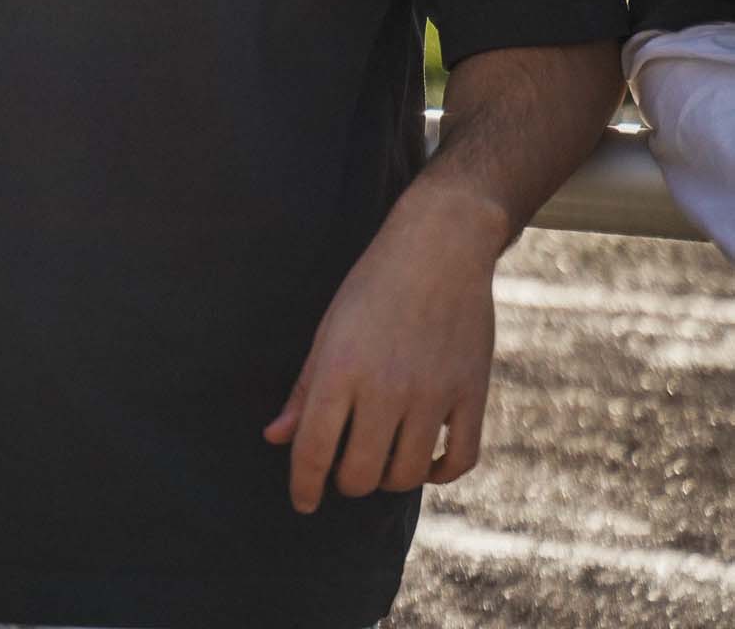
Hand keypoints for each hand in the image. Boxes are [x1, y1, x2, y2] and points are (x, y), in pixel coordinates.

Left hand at [264, 191, 497, 512]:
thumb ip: (305, 387)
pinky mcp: (471, 393)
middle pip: (360, 475)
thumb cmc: (374, 284)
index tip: (302, 502)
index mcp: (342, 368)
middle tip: (344, 466)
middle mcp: (386, 387)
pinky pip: (459, 461)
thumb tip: (275, 437)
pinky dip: (440, 473)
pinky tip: (425, 460)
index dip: (302, 486)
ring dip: (389, 477)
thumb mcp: (330, 328)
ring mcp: (433, 393)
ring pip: (406, 476)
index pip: (312, 450)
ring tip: (382, 456)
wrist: (441, 245)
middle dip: (345, 481)